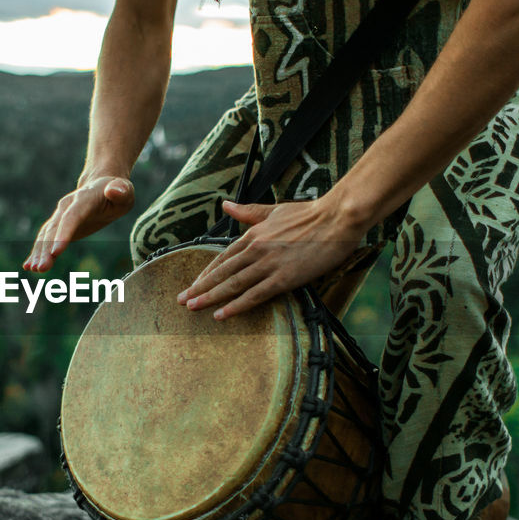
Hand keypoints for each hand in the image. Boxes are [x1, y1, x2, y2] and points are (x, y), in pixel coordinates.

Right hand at [23, 174, 134, 271]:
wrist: (101, 184)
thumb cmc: (118, 192)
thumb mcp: (126, 190)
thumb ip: (121, 191)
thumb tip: (113, 191)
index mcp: (84, 198)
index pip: (72, 216)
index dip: (63, 233)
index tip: (56, 252)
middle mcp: (67, 206)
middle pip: (55, 228)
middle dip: (46, 249)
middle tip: (41, 268)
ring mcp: (61, 216)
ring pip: (46, 235)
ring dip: (39, 253)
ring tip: (35, 270)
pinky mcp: (59, 226)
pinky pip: (45, 239)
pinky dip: (37, 252)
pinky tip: (29, 266)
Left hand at [177, 197, 364, 319]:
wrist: (336, 218)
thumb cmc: (310, 214)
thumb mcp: (274, 210)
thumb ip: (248, 213)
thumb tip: (225, 205)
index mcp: (254, 234)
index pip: (223, 257)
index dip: (206, 273)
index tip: (193, 284)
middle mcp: (256, 249)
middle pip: (222, 272)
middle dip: (200, 288)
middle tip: (181, 301)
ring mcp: (268, 264)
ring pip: (233, 284)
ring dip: (211, 297)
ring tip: (193, 308)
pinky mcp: (283, 278)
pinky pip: (254, 295)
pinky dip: (236, 306)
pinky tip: (222, 314)